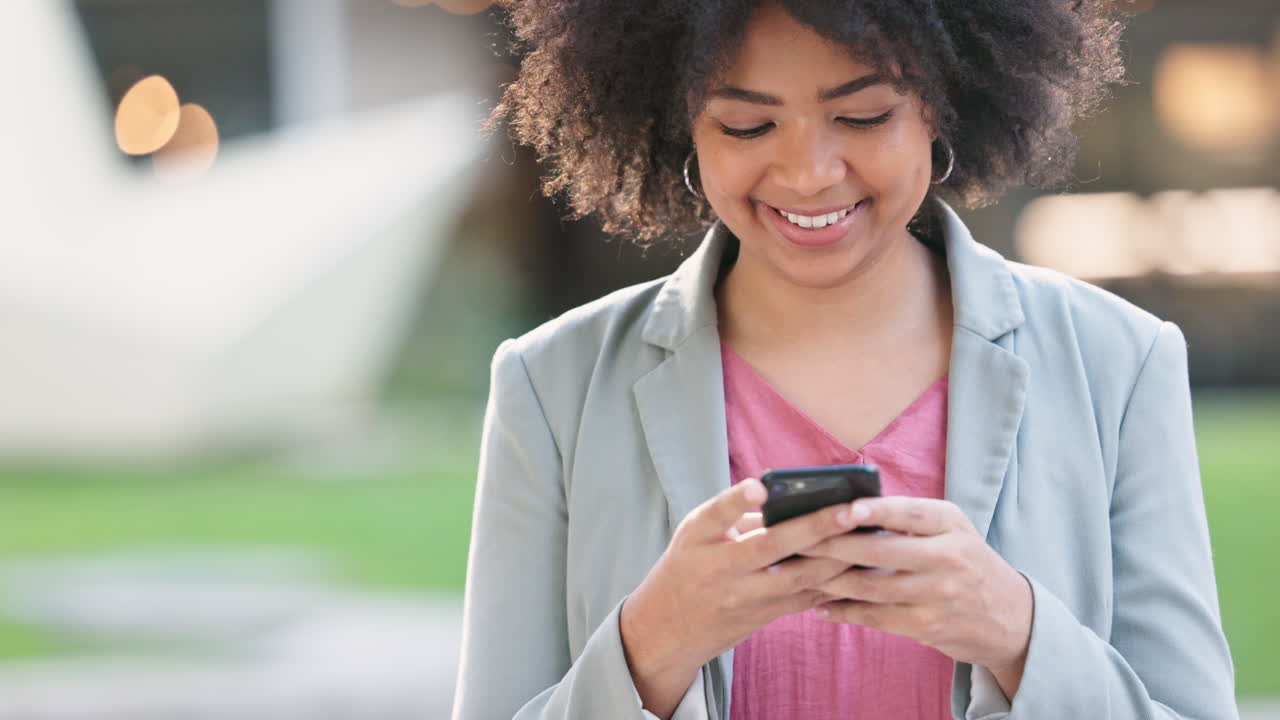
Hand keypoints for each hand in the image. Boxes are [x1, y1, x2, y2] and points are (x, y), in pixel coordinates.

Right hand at [620, 478, 854, 716]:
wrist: (667, 629)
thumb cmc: (688, 566)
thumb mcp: (695, 534)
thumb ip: (735, 515)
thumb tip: (787, 496)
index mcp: (699, 539)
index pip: (715, 515)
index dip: (737, 500)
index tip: (760, 486)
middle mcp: (722, 569)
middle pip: (770, 547)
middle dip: (814, 528)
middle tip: (851, 510)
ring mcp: (744, 598)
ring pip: (796, 579)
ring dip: (836, 559)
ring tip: (869, 537)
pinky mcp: (763, 617)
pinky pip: (804, 600)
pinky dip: (834, 585)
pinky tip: (861, 569)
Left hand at [799, 497, 1032, 697]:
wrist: (1007, 616)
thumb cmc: (964, 559)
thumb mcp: (950, 528)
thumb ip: (908, 517)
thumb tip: (846, 509)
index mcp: (950, 523)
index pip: (909, 513)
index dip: (876, 511)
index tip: (844, 508)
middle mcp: (947, 557)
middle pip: (880, 551)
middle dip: (832, 546)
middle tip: (795, 540)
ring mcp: (937, 595)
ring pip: (871, 587)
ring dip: (828, 580)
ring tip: (796, 570)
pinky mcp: (927, 626)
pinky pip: (875, 617)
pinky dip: (843, 611)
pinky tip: (819, 604)